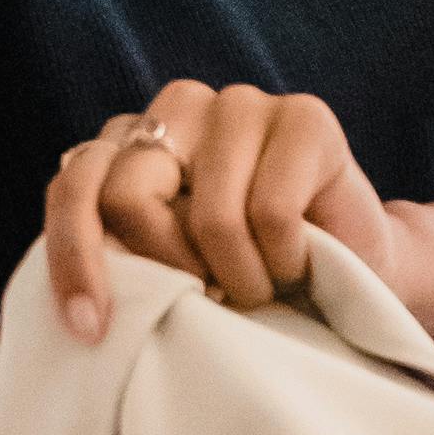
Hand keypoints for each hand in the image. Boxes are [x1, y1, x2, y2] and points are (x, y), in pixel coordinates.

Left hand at [42, 80, 398, 342]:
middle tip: (209, 297)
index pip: (75, 187)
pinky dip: (285, 261)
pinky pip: (271, 214)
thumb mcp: (170, 271)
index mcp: (131, 139)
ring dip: (240, 278)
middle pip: (128, 197)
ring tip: (263, 286)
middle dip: (167, 269)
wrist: (358, 274)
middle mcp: (178, 105)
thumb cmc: (251, 277)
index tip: (92, 331)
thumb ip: (124, 257)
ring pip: (209, 217)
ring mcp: (242, 103)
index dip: (74, 260)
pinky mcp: (305, 117)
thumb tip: (85, 295)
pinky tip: (300, 262)